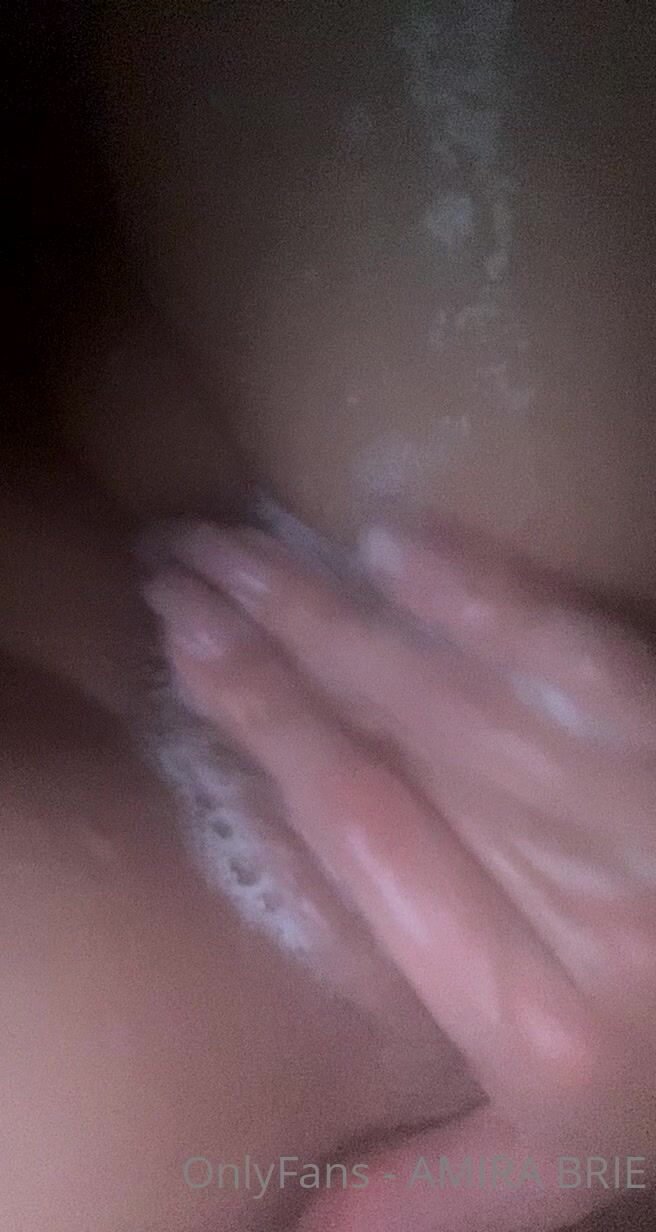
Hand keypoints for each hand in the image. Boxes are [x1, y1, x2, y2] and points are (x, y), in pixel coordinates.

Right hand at [144, 515, 655, 1225]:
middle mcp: (581, 904)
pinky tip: (397, 546)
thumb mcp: (555, 1158)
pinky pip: (577, 658)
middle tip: (180, 568)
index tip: (184, 641)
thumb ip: (429, 1186)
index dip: (266, 725)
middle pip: (391, 743)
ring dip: (340, 609)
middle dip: (271, 643)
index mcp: (530, 1016)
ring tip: (241, 546)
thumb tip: (286, 1230)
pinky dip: (487, 598)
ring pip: (462, 693)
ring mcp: (640, 812)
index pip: (362, 835)